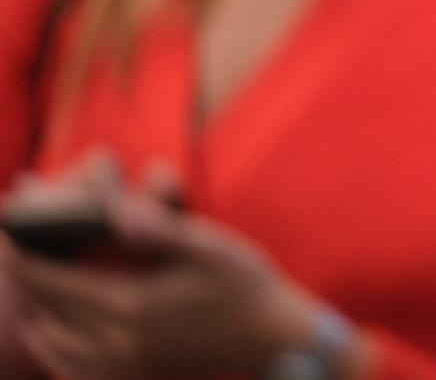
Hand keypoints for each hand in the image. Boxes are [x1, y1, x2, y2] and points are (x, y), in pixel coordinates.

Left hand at [6, 179, 339, 378]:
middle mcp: (115, 341)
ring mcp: (121, 365)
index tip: (3, 232)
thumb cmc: (246, 286)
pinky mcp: (132, 376)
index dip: (18, 256)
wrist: (274, 339)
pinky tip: (52, 334)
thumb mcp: (210, 246)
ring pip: (51, 344)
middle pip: (44, 311)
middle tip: (11, 251)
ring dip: (33, 314)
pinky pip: (73, 369)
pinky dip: (52, 349)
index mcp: (128, 303)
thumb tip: (117, 208)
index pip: (50, 281)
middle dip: (22, 279)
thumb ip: (159, 229)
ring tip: (27, 286)